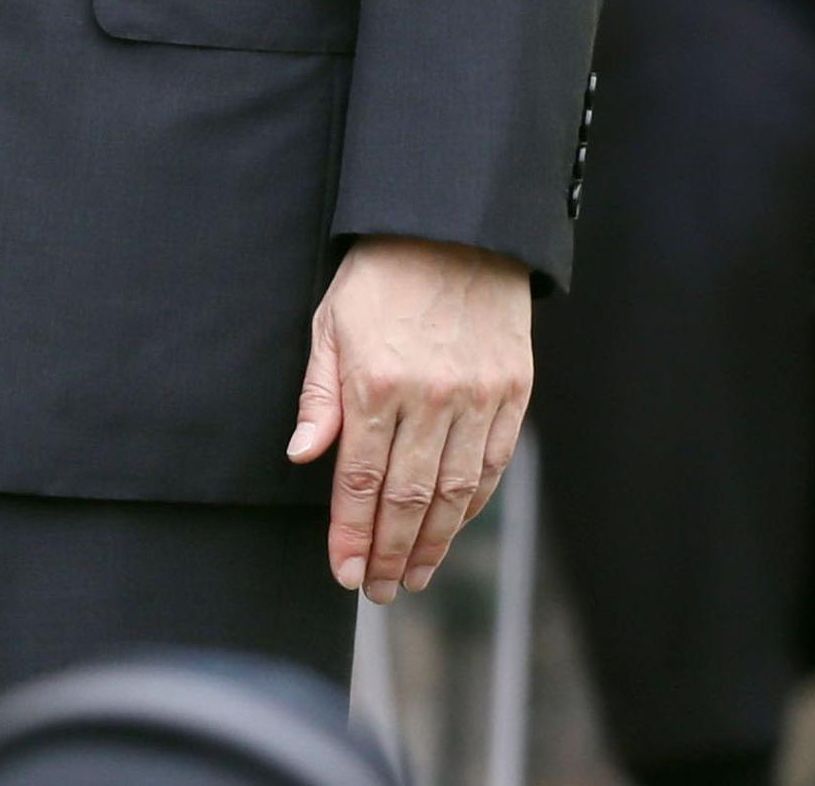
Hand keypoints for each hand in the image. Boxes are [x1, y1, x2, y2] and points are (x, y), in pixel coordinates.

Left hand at [286, 237, 531, 601]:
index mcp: (376, 383)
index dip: (350, 536)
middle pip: (407, 500)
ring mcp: (478, 397)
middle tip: (377, 590)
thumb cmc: (383, 273)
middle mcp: (430, 397)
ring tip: (413, 575)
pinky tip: (454, 528)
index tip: (344, 573)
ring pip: (455, 494)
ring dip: (432, 544)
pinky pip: (492, 464)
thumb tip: (301, 456)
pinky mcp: (513, 390)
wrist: (457, 224)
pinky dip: (472, 506)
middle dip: (388, 554)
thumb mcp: (331, 322)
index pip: (359, 482)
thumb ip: (319, 395)